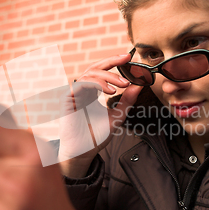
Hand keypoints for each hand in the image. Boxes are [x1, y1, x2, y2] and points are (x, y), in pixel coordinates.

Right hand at [58, 54, 142, 177]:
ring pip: (89, 73)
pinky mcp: (68, 99)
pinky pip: (81, 83)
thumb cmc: (96, 136)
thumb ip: (127, 101)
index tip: (129, 57)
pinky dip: (97, 84)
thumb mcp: (117, 115)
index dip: (114, 61)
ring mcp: (74, 93)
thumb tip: (140, 85)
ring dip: (108, 76)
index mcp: (91, 92)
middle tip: (127, 59)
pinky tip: (109, 91)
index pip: (101, 71)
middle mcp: (82, 90)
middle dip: (111, 61)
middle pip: (94, 67)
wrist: (83, 152)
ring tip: (122, 84)